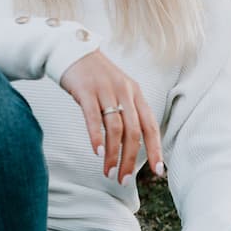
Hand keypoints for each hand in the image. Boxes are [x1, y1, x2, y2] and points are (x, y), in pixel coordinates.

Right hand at [60, 50, 163, 183]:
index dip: (155, 149)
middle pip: (133, 132)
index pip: (150, 126)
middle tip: (123, 180)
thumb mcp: (118, 91)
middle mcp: (125, 92)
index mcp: (136, 94)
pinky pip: (94, 118)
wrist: (72, 50)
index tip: (158, 171)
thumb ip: (126, 113)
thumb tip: (131, 146)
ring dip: (113, 154)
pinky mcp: (86, 90)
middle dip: (130, 160)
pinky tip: (98, 153)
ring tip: (108, 172)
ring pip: (115, 128)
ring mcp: (106, 91)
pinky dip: (97, 137)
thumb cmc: (95, 77)